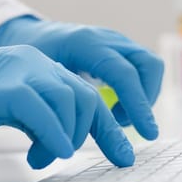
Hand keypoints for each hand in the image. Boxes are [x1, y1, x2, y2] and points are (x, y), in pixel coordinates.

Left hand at [0, 16, 163, 139]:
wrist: (31, 35)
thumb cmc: (31, 59)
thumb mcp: (35, 78)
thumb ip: (49, 106)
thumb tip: (57, 146)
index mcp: (85, 44)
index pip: (123, 73)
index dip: (137, 104)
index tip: (147, 134)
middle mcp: (107, 39)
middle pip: (148, 65)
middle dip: (146, 101)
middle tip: (124, 126)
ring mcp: (117, 43)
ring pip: (150, 67)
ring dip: (142, 97)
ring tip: (117, 118)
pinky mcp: (121, 51)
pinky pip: (142, 71)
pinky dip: (137, 93)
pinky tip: (114, 109)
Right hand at [0, 46, 134, 168]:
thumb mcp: (11, 109)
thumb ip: (38, 120)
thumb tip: (58, 146)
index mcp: (40, 66)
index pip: (85, 94)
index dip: (107, 126)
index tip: (122, 152)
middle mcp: (36, 63)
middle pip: (87, 97)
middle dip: (101, 132)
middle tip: (104, 159)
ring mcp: (21, 72)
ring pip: (71, 102)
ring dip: (68, 138)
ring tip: (44, 157)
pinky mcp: (5, 87)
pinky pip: (43, 111)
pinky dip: (55, 135)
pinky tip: (54, 152)